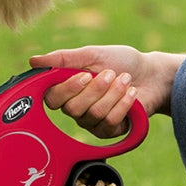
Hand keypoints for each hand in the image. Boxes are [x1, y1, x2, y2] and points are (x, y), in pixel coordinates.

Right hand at [29, 45, 183, 138]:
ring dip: (114, 93)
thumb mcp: (93, 54)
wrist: (152, 74)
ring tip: (126, 80)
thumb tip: (33, 60)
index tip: (85, 74)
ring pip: (94, 114)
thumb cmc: (121, 61)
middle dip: (97, 88)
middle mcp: (76, 107)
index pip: (52, 98)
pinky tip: (132, 94)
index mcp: (68, 88)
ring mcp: (92, 121)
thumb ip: (64, 59)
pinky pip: (110, 122)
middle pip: (73, 108)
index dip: (67, 89)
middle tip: (112, 73)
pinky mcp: (110, 131)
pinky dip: (124, 103)